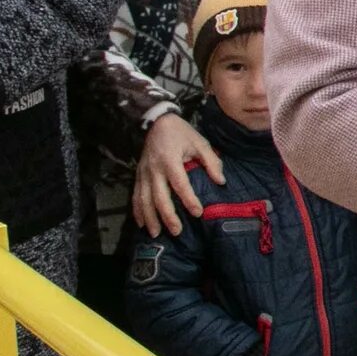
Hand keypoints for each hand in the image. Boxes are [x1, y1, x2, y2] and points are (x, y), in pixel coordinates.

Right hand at [134, 113, 220, 236]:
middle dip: (167, 215)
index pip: (180, 183)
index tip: (198, 212)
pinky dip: (137, 211)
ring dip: (150, 218)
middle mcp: (154, 169)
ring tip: (157, 234)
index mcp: (170, 159)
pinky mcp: (138, 175)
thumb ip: (211, 161)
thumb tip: (221, 181)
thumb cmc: (182, 133)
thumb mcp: (200, 142)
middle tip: (177, 231)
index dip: (189, 199)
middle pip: (159, 196)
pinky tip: (142, 224)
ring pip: (144, 199)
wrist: (157, 122)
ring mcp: (143, 173)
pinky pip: (135, 196)